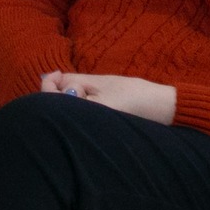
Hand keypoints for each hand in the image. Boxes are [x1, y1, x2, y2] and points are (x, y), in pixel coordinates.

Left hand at [41, 71, 176, 124]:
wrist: (161, 110)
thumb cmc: (133, 94)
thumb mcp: (100, 83)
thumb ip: (72, 81)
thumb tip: (52, 79)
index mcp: (82, 115)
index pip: (50, 101)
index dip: (48, 84)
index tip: (56, 73)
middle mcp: (82, 128)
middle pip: (54, 109)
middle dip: (59, 93)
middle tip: (78, 83)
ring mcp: (89, 133)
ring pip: (65, 115)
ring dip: (69, 101)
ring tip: (88, 92)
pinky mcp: (97, 135)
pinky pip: (77, 121)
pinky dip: (78, 109)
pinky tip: (90, 101)